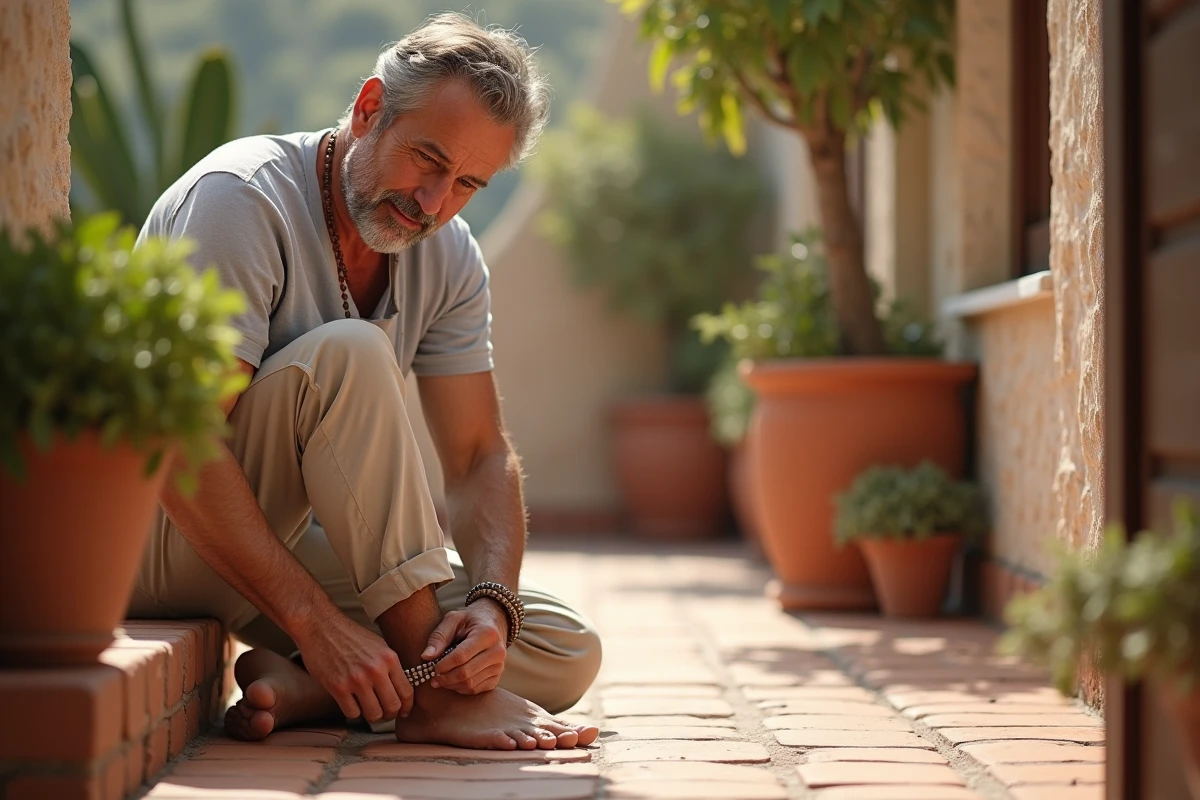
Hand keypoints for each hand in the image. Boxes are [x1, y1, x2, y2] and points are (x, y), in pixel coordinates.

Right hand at [293, 609, 412, 722]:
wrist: (321, 626)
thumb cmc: (350, 636)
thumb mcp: (379, 645)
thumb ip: (390, 666)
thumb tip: (401, 689)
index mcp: (389, 658)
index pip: (407, 692)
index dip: (406, 706)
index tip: (403, 712)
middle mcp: (375, 669)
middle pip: (392, 706)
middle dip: (389, 714)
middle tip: (383, 713)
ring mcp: (356, 679)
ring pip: (373, 714)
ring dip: (371, 715)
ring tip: (367, 708)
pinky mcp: (337, 687)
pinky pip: (353, 713)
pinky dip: (353, 711)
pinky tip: (351, 702)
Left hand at [422, 601, 508, 694]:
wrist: (493, 622)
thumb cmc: (469, 620)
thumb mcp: (453, 619)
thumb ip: (439, 636)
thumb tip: (426, 657)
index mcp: (487, 634)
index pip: (461, 656)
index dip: (443, 665)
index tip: (432, 667)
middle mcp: (497, 651)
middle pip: (466, 673)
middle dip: (445, 678)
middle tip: (433, 678)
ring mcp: (500, 666)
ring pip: (470, 684)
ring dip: (451, 685)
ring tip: (440, 680)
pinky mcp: (497, 677)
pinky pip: (476, 690)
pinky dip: (461, 689)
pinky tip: (453, 681)